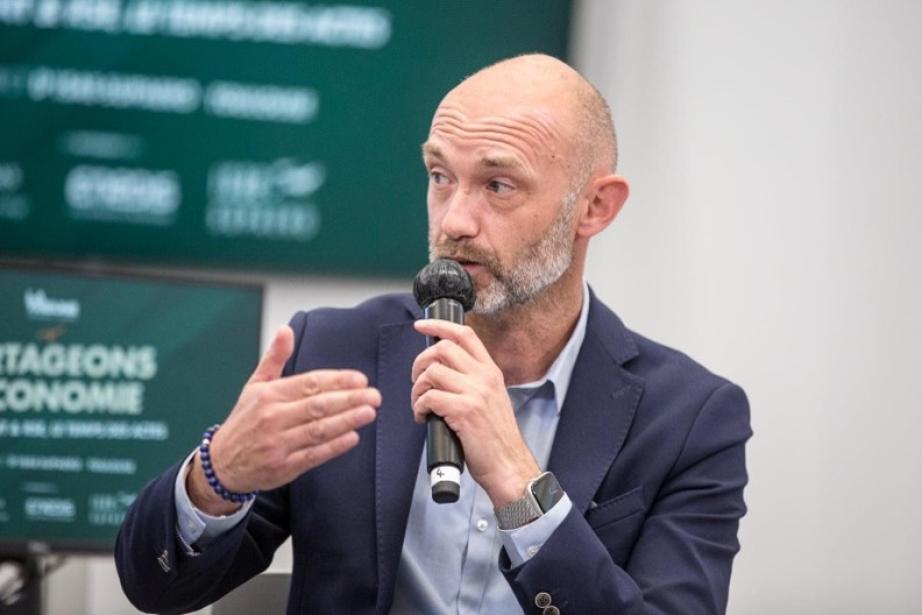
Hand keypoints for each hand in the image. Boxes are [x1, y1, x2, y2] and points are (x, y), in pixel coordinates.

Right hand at [187, 326, 380, 514]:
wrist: (222, 465)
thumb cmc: (244, 421)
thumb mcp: (254, 386)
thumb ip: (275, 358)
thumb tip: (286, 330)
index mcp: (268, 395)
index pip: (309, 383)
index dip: (337, 381)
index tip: (360, 379)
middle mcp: (273, 418)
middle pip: (318, 406)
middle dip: (349, 399)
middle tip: (374, 395)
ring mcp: (278, 444)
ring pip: (318, 430)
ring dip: (347, 421)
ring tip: (369, 412)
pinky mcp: (283, 467)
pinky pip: (313, 455)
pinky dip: (334, 446)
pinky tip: (352, 437)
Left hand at [411, 320, 538, 507]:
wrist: (509, 466)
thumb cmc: (495, 438)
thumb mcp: (491, 400)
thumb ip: (473, 381)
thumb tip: (441, 370)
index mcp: (491, 372)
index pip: (465, 334)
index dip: (439, 325)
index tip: (421, 326)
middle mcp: (484, 377)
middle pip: (442, 348)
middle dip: (420, 362)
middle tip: (417, 381)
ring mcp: (475, 393)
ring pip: (431, 372)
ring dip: (417, 388)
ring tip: (419, 404)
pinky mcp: (464, 411)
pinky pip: (428, 397)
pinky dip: (418, 407)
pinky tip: (423, 417)